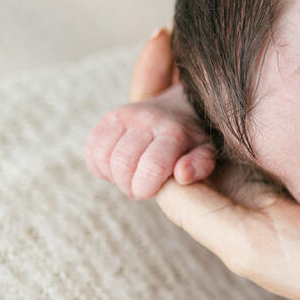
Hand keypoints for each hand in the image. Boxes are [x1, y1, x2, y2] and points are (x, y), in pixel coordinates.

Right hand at [84, 31, 215, 197]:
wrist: (183, 107)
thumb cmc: (196, 140)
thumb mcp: (208, 152)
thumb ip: (200, 165)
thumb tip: (182, 175)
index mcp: (174, 132)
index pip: (151, 166)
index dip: (145, 188)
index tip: (150, 192)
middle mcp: (148, 119)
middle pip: (123, 164)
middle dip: (129, 185)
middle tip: (140, 188)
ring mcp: (126, 115)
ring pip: (104, 155)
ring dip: (113, 175)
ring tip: (131, 177)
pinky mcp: (110, 116)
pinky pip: (92, 146)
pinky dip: (99, 164)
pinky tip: (117, 167)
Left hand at [124, 29, 299, 299]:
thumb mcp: (250, 246)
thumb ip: (197, 206)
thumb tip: (147, 159)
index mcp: (221, 197)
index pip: (167, 137)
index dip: (153, 91)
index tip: (162, 41)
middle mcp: (250, 173)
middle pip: (200, 110)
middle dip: (187, 69)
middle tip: (190, 22)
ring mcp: (292, 155)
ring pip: (241, 100)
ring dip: (227, 64)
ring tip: (225, 21)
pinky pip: (287, 100)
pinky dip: (272, 71)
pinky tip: (277, 41)